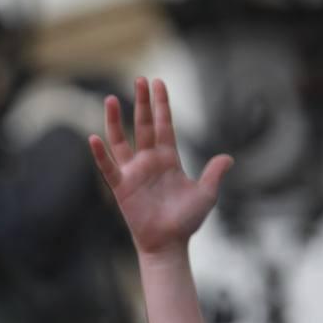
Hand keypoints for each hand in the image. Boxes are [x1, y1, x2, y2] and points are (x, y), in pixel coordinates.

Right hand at [89, 78, 232, 256]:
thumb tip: (229, 158)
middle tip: (140, 79)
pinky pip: (108, 167)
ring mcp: (133, 172)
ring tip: (111, 99)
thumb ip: (214, 174)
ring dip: (116, 120)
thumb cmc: (186, 221)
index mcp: (168, 159)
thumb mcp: (206, 195)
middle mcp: (149, 161)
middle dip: (142, 102)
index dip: (162, 105)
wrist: (168, 243)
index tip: (158, 83)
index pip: (164, 125)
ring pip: (121, 140)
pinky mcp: (121, 187)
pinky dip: (100, 153)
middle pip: (144, 125)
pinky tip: (93, 138)